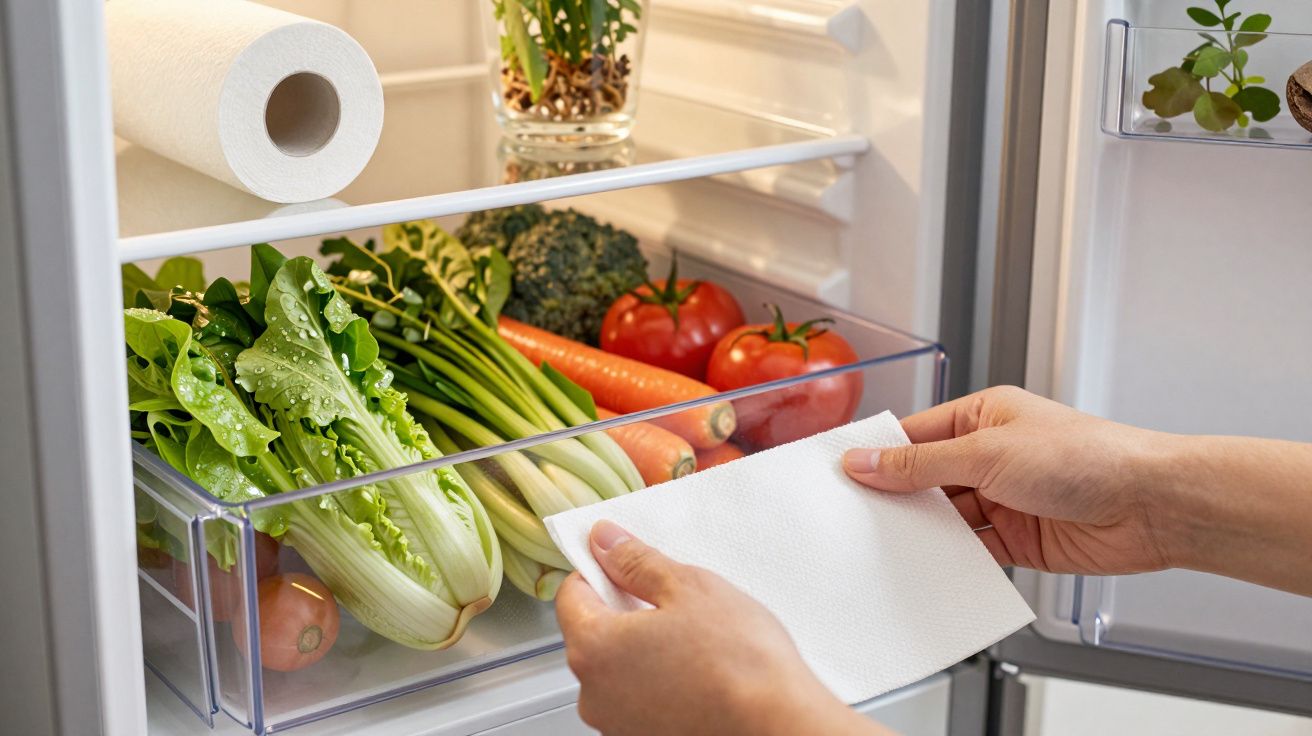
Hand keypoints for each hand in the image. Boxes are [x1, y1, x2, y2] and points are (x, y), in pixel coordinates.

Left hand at [555, 521, 886, 735]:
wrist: (777, 725)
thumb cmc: (739, 664)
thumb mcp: (688, 587)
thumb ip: (635, 562)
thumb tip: (606, 543)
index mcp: (594, 648)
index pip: (571, 594)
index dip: (600, 570)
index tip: (625, 561)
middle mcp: (594, 694)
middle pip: (594, 632)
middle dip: (626, 610)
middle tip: (673, 599)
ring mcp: (618, 724)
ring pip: (618, 667)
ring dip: (644, 647)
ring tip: (694, 639)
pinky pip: (639, 697)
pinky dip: (659, 680)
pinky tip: (698, 671)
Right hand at [842, 386, 1311, 595]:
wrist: (1152, 505)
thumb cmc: (1088, 456)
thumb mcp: (987, 452)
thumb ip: (920, 464)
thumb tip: (866, 461)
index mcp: (983, 416)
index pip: (914, 435)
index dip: (877, 455)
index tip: (841, 474)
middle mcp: (991, 455)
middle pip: (925, 479)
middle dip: (896, 498)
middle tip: (854, 516)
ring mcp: (1005, 498)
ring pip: (945, 518)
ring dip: (923, 532)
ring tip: (888, 546)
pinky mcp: (1019, 539)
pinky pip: (971, 550)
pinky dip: (951, 560)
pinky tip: (930, 567)